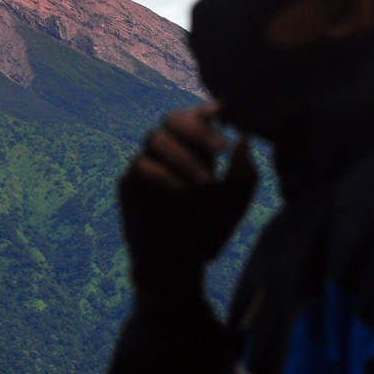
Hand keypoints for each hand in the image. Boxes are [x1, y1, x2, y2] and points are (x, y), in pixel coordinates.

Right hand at [118, 103, 256, 292]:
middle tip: (221, 149)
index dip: (205, 110)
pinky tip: (180, 189)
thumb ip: (244, 173)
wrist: (179, 263)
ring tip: (205, 182)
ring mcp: (146, 165)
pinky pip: (140, 164)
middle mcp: (168, 152)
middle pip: (171, 119)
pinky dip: (162, 173)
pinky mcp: (129, 183)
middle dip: (196, 129)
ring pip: (155, 137)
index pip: (194, 117)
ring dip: (184, 155)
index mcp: (194, 150)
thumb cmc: (208, 230)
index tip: (223, 112)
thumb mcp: (234, 203)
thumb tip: (244, 140)